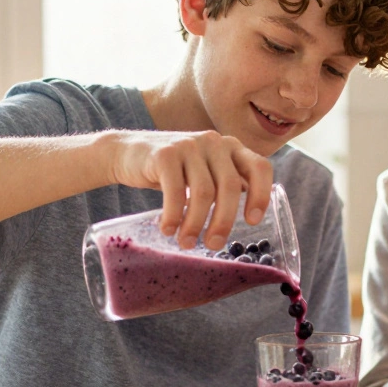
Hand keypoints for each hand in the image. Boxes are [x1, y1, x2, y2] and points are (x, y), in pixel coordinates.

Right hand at [108, 130, 273, 249]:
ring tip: (187, 243)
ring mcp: (190, 145)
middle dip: (223, 221)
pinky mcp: (165, 154)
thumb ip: (224, 185)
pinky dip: (174, 215)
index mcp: (231, 147)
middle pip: (229, 186)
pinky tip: (168, 230)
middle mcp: (215, 142)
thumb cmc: (174, 171)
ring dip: (196, 224)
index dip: (260, 195)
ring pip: (203, 192)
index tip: (252, 221)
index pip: (259, 168)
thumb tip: (244, 219)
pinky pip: (175, 191)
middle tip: (214, 244)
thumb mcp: (205, 172)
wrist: (127, 153)